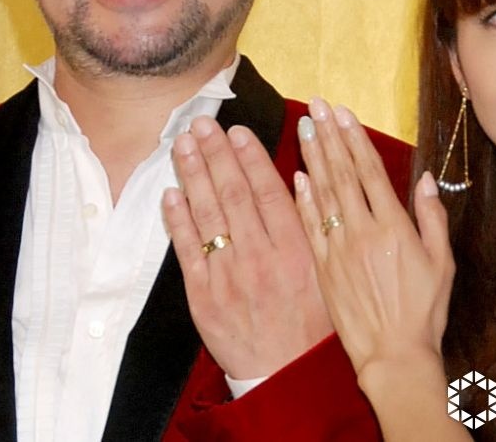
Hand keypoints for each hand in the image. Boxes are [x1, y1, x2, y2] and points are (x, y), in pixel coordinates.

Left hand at [162, 116, 332, 379]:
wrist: (286, 373)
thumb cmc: (312, 321)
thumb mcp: (325, 269)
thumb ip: (310, 226)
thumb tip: (298, 179)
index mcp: (294, 248)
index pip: (267, 190)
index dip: (250, 156)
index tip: (237, 130)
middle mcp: (260, 256)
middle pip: (232, 193)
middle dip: (215, 153)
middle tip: (201, 123)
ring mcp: (229, 275)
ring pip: (207, 214)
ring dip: (192, 175)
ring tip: (182, 144)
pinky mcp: (204, 296)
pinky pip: (187, 250)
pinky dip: (177, 220)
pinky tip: (170, 193)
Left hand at [294, 98, 454, 380]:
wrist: (392, 356)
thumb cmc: (423, 311)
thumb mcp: (442, 263)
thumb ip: (432, 218)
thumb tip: (426, 180)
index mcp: (394, 228)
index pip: (370, 172)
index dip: (354, 139)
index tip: (343, 113)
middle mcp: (363, 232)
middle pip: (342, 174)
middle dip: (329, 136)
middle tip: (316, 106)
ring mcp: (339, 249)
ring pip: (323, 194)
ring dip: (313, 158)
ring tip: (304, 127)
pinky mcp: (323, 268)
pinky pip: (309, 226)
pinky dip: (302, 199)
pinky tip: (297, 175)